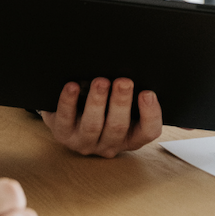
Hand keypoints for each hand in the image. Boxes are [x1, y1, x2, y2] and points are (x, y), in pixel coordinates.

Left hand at [40, 77, 161, 157]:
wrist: (72, 115)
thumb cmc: (105, 105)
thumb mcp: (122, 104)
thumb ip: (131, 93)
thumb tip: (138, 71)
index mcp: (131, 136)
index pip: (148, 132)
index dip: (150, 114)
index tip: (147, 93)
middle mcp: (109, 144)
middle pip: (118, 127)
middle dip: (121, 102)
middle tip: (124, 81)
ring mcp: (85, 142)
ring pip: (92, 126)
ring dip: (97, 102)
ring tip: (100, 82)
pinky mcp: (63, 135)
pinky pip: (65, 120)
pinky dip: (68, 102)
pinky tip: (72, 86)